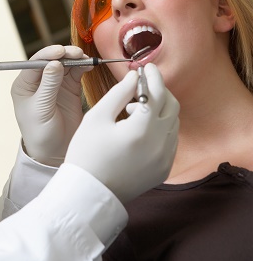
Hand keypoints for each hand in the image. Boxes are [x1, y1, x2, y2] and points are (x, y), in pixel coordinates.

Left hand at [11, 45, 92, 165]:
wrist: (53, 152)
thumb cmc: (40, 134)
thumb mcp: (41, 110)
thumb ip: (48, 86)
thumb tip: (54, 63)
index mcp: (24, 85)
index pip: (35, 63)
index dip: (48, 55)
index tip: (61, 52)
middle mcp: (38, 81)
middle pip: (51, 60)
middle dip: (64, 55)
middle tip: (77, 54)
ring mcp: (55, 83)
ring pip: (65, 64)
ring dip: (75, 59)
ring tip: (86, 59)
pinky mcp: (69, 88)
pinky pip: (76, 72)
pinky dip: (83, 67)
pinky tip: (89, 65)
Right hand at [65, 64, 179, 202]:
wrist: (88, 194)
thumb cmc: (87, 153)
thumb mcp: (97, 117)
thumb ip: (119, 93)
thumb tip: (135, 76)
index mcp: (143, 129)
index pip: (157, 92)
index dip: (153, 76)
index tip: (146, 66)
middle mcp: (160, 144)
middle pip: (171, 105)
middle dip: (159, 90)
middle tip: (142, 84)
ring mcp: (165, 158)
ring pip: (173, 123)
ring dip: (159, 109)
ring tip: (135, 110)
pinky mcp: (163, 169)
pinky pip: (170, 140)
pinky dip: (161, 128)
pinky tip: (140, 129)